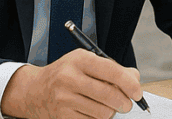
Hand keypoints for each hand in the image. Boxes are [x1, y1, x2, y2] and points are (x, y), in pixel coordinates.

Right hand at [1, 49, 142, 118]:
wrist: (34, 90)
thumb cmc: (67, 73)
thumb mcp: (86, 62)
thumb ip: (113, 68)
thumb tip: (135, 80)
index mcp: (80, 59)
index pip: (112, 71)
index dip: (129, 84)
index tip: (137, 92)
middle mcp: (69, 78)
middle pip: (109, 95)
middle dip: (124, 102)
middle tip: (127, 104)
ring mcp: (64, 99)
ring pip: (103, 112)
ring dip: (110, 111)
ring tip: (106, 105)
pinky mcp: (62, 116)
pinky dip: (97, 118)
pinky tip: (91, 110)